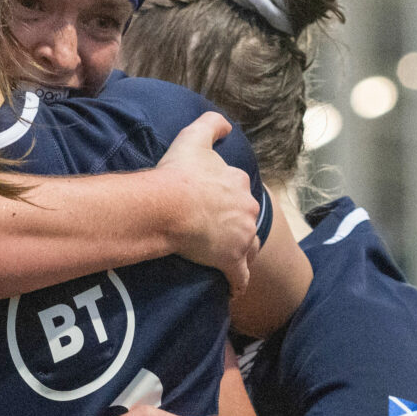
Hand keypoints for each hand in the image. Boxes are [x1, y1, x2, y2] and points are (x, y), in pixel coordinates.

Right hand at [156, 113, 260, 290]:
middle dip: (237, 228)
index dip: (226, 200)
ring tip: (226, 261)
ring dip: (241, 254)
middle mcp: (246, 207)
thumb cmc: (177, 173)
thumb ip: (211, 125)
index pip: (237, 192)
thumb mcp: (193, 138)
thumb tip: (226, 125)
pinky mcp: (232, 260)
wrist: (168, 205)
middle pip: (246, 220)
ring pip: (248, 248)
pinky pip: (240, 277)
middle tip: (216, 236)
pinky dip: (238, 284)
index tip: (213, 209)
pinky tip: (233, 290)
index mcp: (237, 182)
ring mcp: (241, 236)